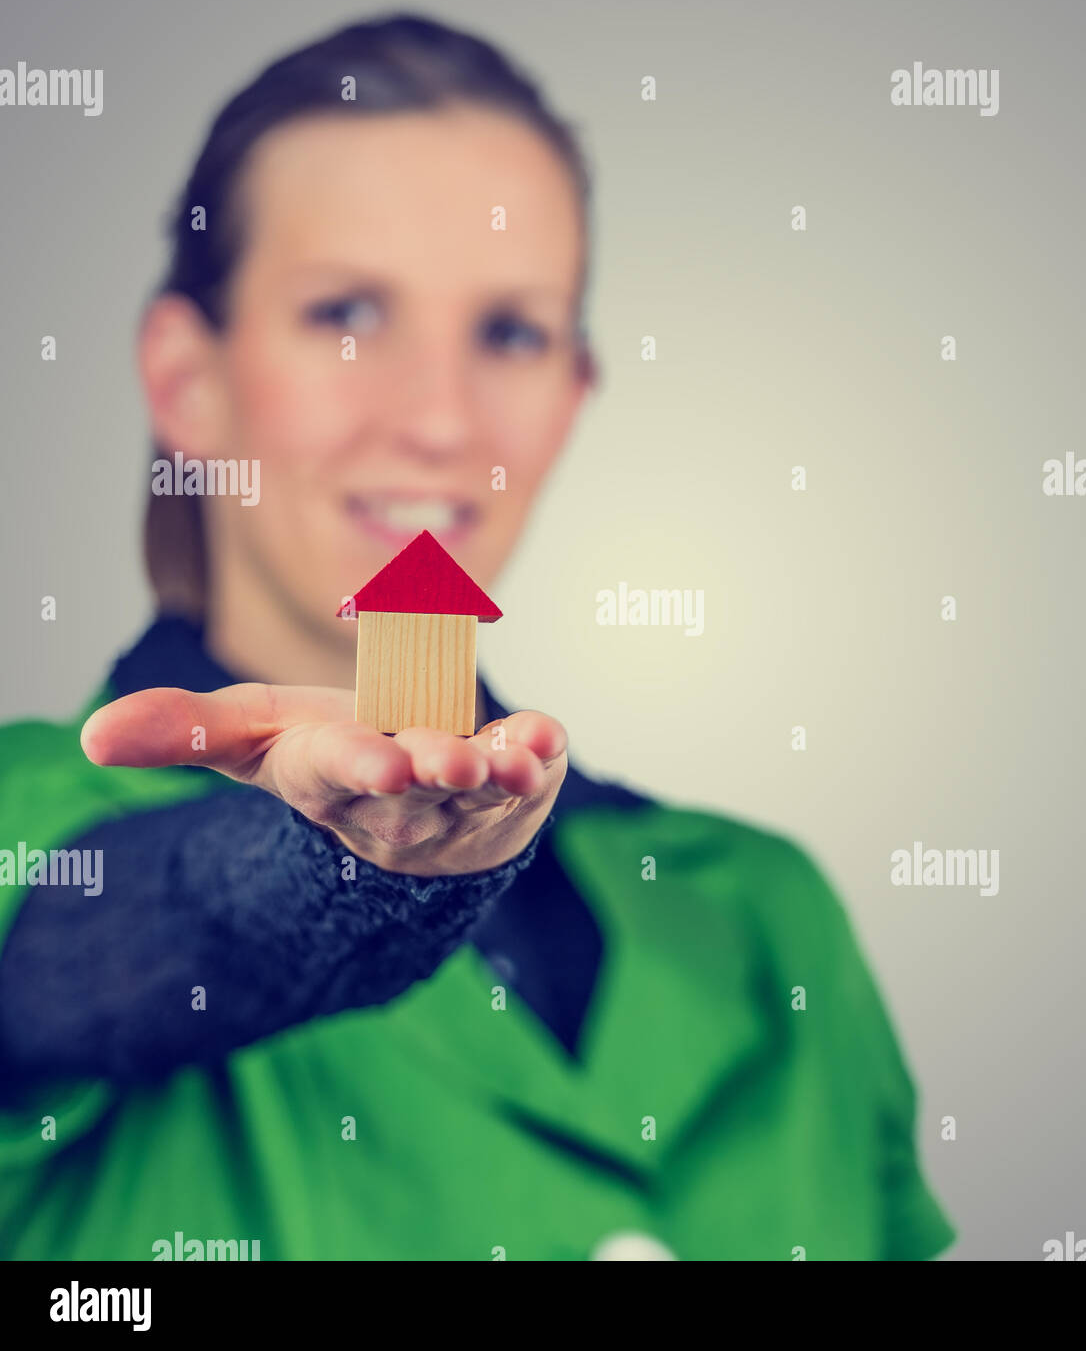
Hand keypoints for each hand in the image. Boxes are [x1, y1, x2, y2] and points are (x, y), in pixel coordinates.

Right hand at [80, 684, 566, 876]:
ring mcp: (466, 796)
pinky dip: (545, 753)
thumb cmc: (330, 757)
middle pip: (420, 789)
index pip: (342, 775)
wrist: (408, 803)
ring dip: (502, 775)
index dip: (359, 768)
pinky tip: (549, 737)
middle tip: (452, 762)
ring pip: (485, 791)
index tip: (379, 766)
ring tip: (513, 762)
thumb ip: (183, 730)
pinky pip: (536, 770)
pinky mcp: (516, 781)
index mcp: (334, 778)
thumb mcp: (253, 737)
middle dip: (435, 772)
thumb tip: (89, 735)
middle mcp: (404, 797)